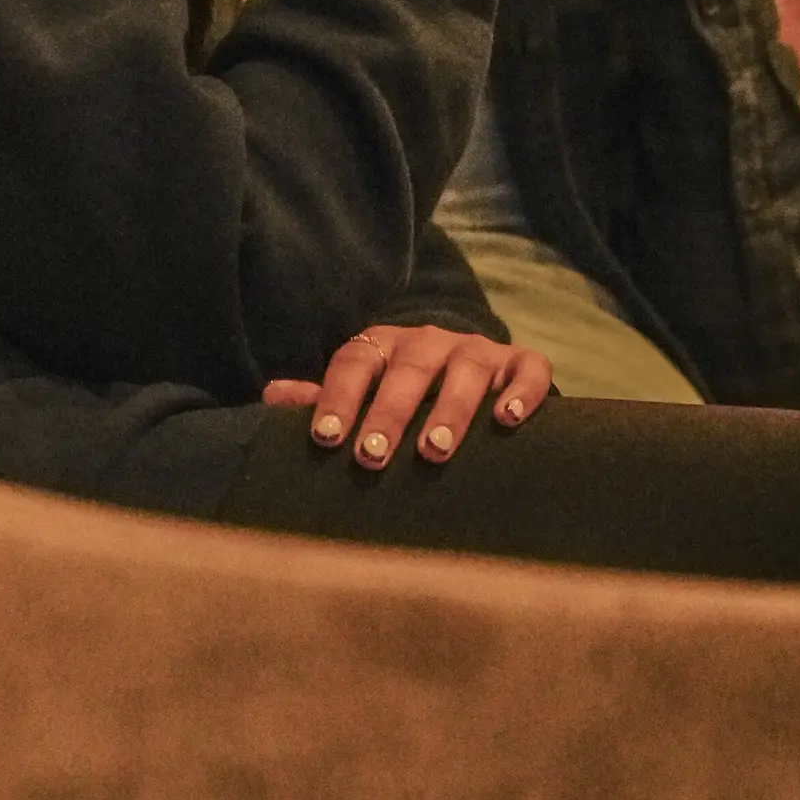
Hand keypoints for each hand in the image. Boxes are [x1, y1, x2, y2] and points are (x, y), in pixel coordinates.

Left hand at [262, 323, 551, 467]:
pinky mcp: (523, 364)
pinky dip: (520, 391)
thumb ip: (324, 400)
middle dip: (389, 413)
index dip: (339, 397)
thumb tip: (271, 395)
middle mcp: (432, 342)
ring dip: (450, 409)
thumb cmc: (408, 401)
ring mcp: (480, 351)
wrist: (479, 383)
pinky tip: (507, 421)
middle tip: (372, 457)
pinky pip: (528, 370)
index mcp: (386, 346)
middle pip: (408, 369)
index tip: (326, 438)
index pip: (356, 361)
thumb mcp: (366, 396)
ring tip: (434, 451)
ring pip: (467, 368)